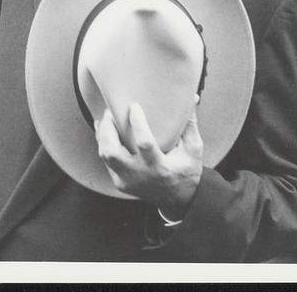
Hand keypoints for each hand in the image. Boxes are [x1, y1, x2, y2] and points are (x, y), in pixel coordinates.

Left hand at [95, 102, 202, 218]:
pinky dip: (104, 143)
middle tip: (111, 111)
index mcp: (160, 168)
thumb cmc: (187, 170)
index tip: (134, 106)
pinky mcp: (120, 182)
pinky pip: (106, 161)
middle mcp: (140, 176)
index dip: (137, 123)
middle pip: (112, 152)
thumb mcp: (194, 149)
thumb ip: (190, 124)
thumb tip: (192, 97)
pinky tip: (105, 129)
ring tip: (107, 118)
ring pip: (105, 155)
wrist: (180, 199)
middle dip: (108, 128)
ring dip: (103, 134)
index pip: (144, 144)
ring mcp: (127, 181)